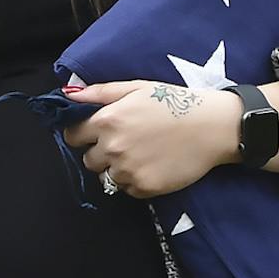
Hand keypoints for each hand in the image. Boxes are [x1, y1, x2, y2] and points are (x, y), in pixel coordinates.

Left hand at [64, 80, 238, 197]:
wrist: (212, 127)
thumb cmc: (173, 102)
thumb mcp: (136, 88)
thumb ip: (99, 92)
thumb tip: (66, 94)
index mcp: (107, 121)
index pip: (72, 136)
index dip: (82, 134)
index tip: (95, 133)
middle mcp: (112, 148)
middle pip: (89, 160)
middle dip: (101, 152)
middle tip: (126, 142)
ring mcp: (127, 171)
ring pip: (107, 177)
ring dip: (117, 168)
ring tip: (142, 154)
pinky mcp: (144, 188)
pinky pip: (127, 189)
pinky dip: (135, 181)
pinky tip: (152, 165)